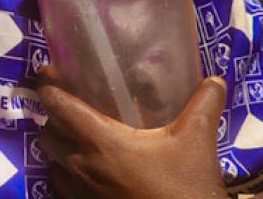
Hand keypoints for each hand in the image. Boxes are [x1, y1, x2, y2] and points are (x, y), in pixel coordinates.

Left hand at [36, 72, 227, 198]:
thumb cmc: (186, 186)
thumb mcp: (197, 142)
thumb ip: (203, 106)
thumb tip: (215, 80)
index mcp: (101, 141)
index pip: (57, 105)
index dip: (48, 87)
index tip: (49, 74)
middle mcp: (81, 165)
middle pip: (47, 132)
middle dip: (53, 118)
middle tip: (70, 106)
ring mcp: (79, 190)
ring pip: (51, 159)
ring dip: (58, 146)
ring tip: (77, 137)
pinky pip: (59, 185)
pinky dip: (64, 173)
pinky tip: (84, 169)